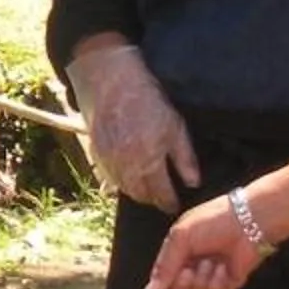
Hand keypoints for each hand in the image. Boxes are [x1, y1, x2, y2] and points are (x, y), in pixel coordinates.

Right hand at [65, 40, 199, 208]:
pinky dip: (119, 181)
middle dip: (152, 199)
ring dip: (135, 192)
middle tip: (161, 197)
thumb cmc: (148, 102)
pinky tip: (127, 176)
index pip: (160, 194)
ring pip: (123, 189)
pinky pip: (108, 177)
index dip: (169, 203)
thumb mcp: (175, 127)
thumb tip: (192, 183)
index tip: (174, 205)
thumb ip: (185, 159)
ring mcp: (108, 162)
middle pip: (140, 196)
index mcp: (148, 163)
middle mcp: (126, 168)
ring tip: (146, 188)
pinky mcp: (96, 154)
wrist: (111, 83)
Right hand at [146, 192, 268, 288]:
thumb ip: (164, 266)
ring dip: (202, 281)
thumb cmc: (212, 222)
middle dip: (182, 284)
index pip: (164, 279)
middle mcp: (193, 267)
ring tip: (211, 263)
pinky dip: (218, 283)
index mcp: (178, 253)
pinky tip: (224, 268)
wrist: (248, 222)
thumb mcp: (181, 237)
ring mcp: (210, 277)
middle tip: (189, 270)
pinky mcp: (228, 284)